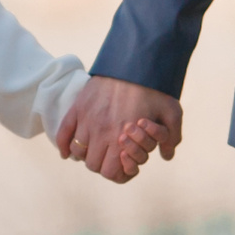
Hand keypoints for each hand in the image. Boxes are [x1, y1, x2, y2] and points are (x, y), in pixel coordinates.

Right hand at [57, 74, 183, 182]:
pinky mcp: (78, 108)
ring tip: (97, 148)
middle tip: (112, 156)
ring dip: (87, 155)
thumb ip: (172, 138)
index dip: (118, 174)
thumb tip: (166, 156)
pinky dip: (64, 146)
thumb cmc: (155, 87)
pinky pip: (63, 134)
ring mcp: (87, 120)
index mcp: (122, 138)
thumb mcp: (172, 112)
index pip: (111, 173)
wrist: (134, 60)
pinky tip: (68, 152)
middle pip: (94, 166)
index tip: (124, 165)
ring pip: (79, 153)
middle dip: (104, 165)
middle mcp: (101, 132)